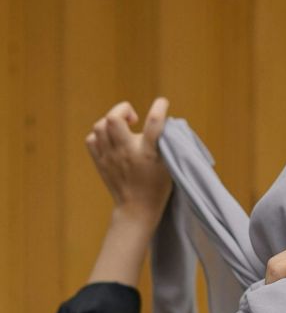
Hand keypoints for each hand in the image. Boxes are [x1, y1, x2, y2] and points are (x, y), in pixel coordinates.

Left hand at [85, 97, 172, 224]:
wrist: (136, 209)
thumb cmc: (156, 186)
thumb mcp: (168, 165)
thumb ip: (165, 143)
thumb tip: (164, 121)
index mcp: (147, 153)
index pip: (154, 123)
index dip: (159, 108)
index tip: (162, 103)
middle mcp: (126, 152)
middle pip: (114, 118)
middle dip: (123, 110)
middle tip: (133, 119)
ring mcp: (110, 157)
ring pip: (100, 126)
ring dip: (111, 121)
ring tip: (121, 129)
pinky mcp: (100, 162)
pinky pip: (91, 139)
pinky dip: (99, 135)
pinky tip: (110, 140)